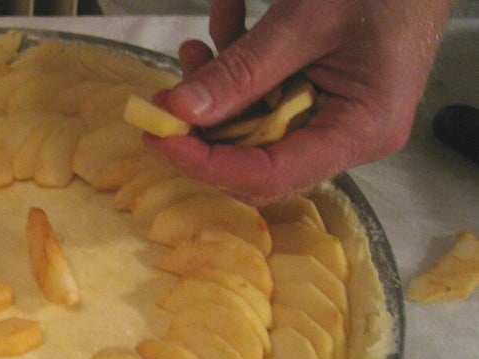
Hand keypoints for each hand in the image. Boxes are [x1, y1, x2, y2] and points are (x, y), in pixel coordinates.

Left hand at [148, 0, 451, 203]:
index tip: (160, 137)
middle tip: (165, 100)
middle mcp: (347, 138)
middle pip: (256, 161)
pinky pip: (265, 99)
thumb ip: (242, 70)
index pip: (271, 174)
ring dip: (216, 92)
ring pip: (252, 128)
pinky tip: (225, 24)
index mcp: (361, 130)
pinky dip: (237, 68)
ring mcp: (333, 119)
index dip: (209, 164)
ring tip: (194, 48)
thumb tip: (178, 111)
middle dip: (205, 130)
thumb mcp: (305, 21)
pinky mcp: (318, 98)